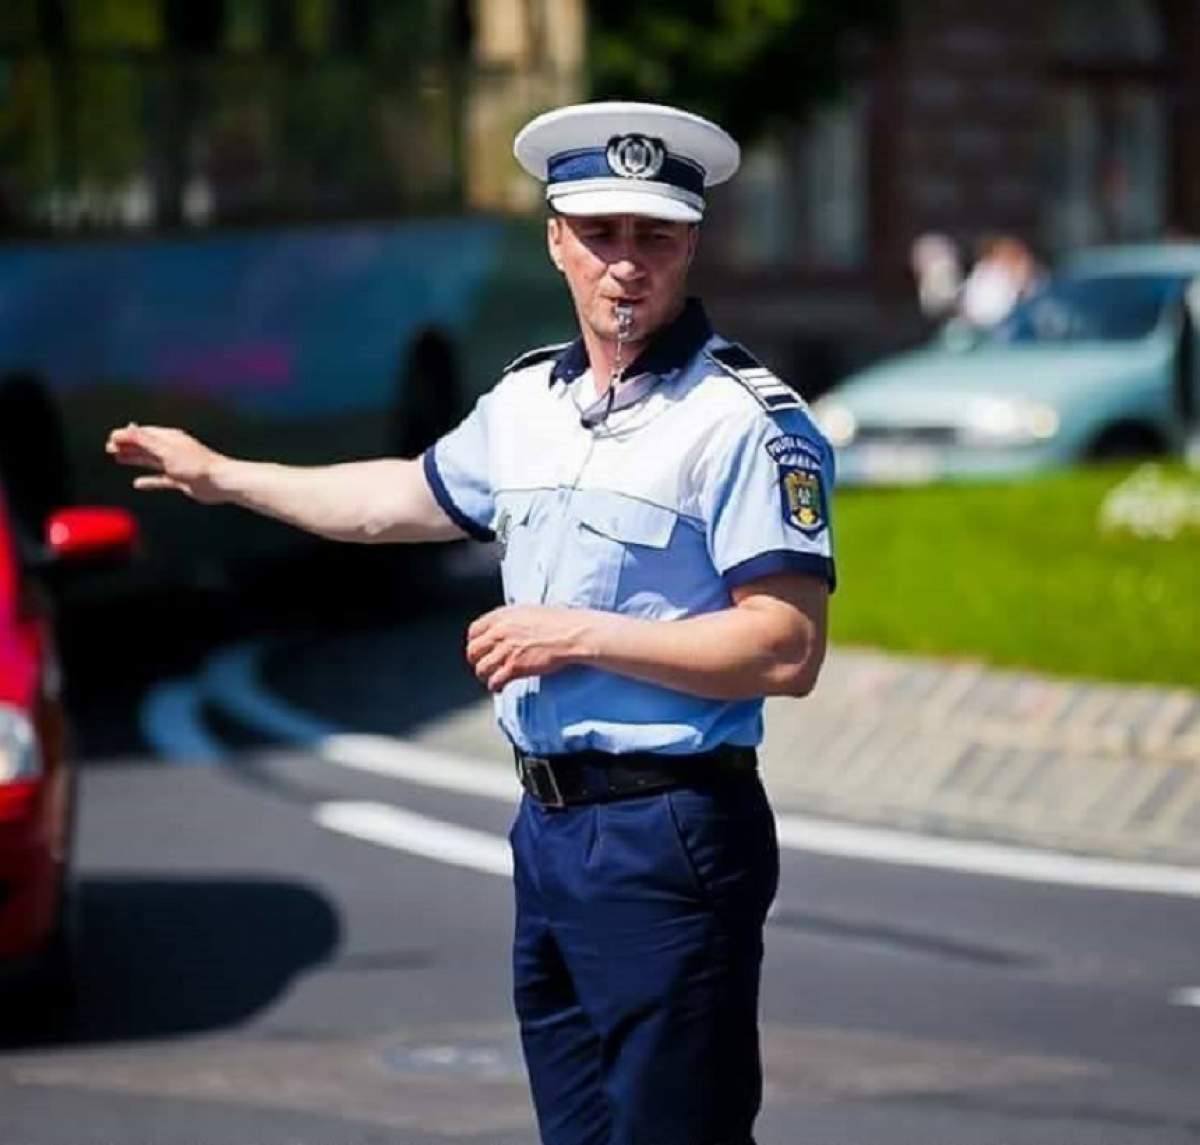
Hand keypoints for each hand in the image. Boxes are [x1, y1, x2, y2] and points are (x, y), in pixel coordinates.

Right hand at [105, 423, 227, 503]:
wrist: (220, 482)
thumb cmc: (195, 464)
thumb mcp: (165, 450)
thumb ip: (144, 441)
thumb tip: (125, 429)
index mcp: (170, 438)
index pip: (144, 433)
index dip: (126, 435)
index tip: (110, 439)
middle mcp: (173, 450)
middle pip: (145, 446)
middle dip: (127, 446)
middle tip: (108, 448)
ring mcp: (177, 465)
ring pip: (150, 461)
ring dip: (134, 459)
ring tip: (117, 458)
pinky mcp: (181, 480)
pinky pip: (160, 480)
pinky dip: (149, 481)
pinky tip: (137, 484)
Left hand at [466, 605, 592, 692]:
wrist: (570, 634)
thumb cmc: (556, 622)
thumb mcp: (528, 612)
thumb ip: (510, 620)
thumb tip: (504, 628)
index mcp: (501, 616)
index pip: (474, 631)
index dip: (475, 642)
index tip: (480, 649)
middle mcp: (499, 632)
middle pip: (473, 651)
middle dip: (476, 661)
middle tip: (483, 666)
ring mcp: (506, 650)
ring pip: (481, 668)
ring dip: (484, 676)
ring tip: (491, 679)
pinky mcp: (514, 667)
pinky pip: (495, 681)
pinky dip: (495, 686)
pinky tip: (499, 688)